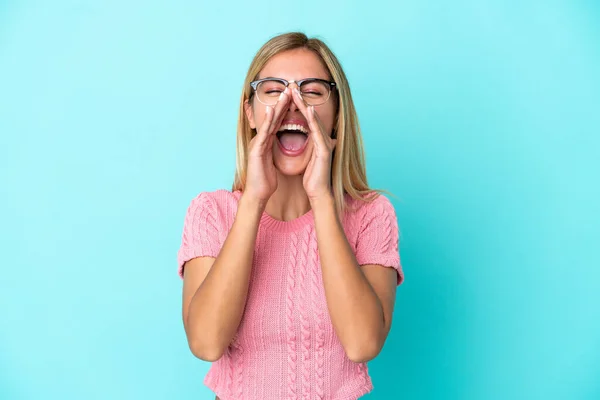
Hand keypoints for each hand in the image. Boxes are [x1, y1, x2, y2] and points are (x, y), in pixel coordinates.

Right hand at [244, 88, 291, 205]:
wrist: (258, 193)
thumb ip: (277, 152)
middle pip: (273, 119)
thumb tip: (284, 146)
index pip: (277, 123)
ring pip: (268, 122)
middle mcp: (261, 140)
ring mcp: (257, 144)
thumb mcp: (275, 162)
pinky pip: (263, 133)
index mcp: (266, 142)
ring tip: (283, 95)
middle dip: (281, 104)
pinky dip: (268, 122)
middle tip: (289, 89)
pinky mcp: (256, 150)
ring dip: (276, 107)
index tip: (293, 98)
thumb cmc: (266, 180)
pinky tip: (272, 111)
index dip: (285, 110)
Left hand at [290, 87, 337, 201]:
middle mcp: (323, 139)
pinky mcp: (324, 151)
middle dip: (302, 101)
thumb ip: (308, 148)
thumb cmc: (313, 178)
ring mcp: (325, 144)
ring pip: (315, 121)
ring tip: (298, 93)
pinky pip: (318, 132)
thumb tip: (306, 141)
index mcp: (317, 141)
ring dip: (306, 106)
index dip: (299, 107)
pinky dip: (314, 121)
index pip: (307, 120)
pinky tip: (309, 111)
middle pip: (312, 116)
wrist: (319, 192)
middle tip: (293, 87)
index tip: (290, 95)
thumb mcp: (308, 159)